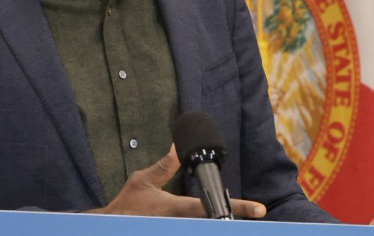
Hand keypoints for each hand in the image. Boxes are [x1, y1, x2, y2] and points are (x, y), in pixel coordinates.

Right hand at [91, 146, 266, 218]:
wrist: (114, 226)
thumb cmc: (127, 205)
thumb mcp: (143, 180)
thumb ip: (164, 166)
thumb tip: (175, 147)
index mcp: (178, 208)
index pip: (214, 206)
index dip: (239, 206)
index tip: (260, 208)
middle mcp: (181, 223)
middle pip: (217, 223)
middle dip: (236, 218)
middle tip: (256, 213)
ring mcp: (177, 230)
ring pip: (207, 228)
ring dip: (222, 221)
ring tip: (243, 217)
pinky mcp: (173, 232)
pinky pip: (195, 229)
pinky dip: (206, 224)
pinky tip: (215, 219)